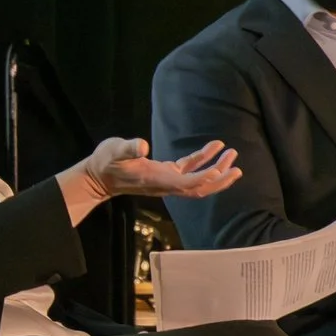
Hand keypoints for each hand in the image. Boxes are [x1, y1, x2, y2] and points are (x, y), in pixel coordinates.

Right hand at [83, 137, 240, 200]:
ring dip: (217, 171)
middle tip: (237, 168)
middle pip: (198, 189)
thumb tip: (142, 146)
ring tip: (232, 155)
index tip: (219, 170)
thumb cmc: (105, 162)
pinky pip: (189, 170)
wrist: (98, 176)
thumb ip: (128, 148)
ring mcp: (167, 180)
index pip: (185, 184)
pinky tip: (215, 147)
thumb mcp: (114, 151)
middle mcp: (165, 184)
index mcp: (156, 179)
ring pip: (198, 181)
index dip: (203, 179)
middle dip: (219, 181)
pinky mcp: (165, 172)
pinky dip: (203, 160)